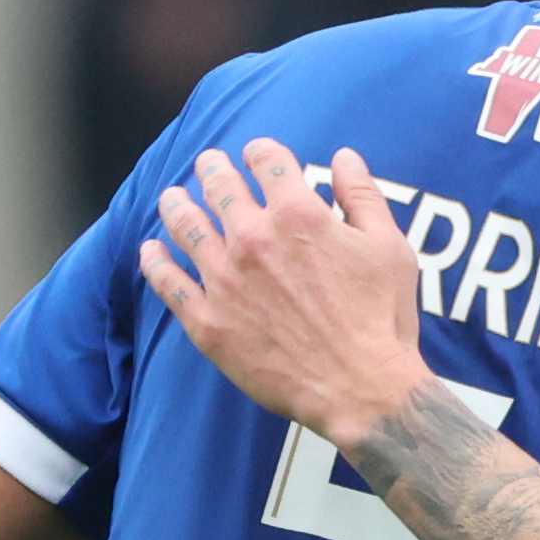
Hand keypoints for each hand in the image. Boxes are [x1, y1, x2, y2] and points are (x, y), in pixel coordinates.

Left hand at [141, 140, 430, 445]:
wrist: (359, 387)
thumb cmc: (380, 318)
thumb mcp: (389, 247)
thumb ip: (363, 196)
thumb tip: (345, 158)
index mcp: (298, 214)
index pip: (267, 161)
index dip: (260, 152)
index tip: (256, 154)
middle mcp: (253, 239)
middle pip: (219, 187)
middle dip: (212, 168)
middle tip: (208, 163)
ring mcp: (224, 280)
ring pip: (186, 227)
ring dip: (176, 204)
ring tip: (172, 197)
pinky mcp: (208, 320)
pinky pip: (168, 283)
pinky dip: (155, 262)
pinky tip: (150, 250)